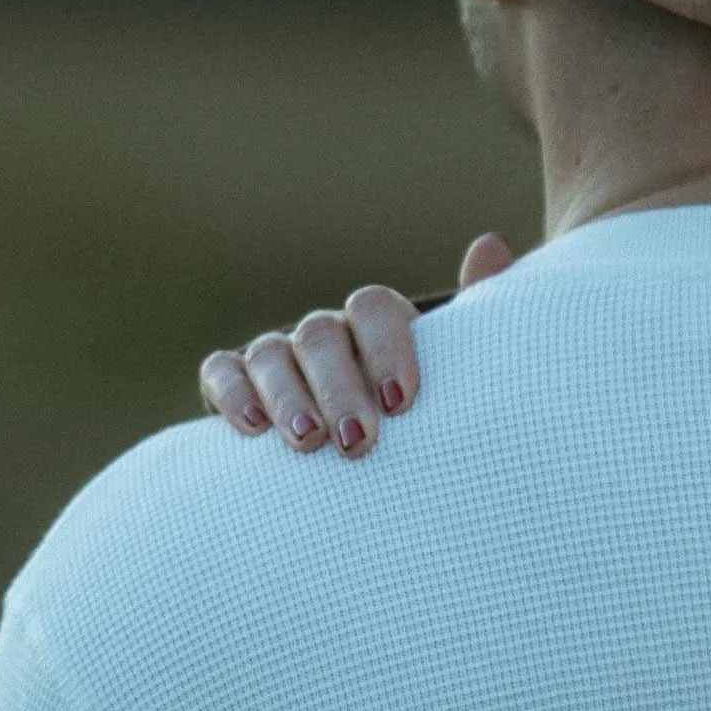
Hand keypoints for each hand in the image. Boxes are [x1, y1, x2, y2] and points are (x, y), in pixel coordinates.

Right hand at [197, 233, 515, 457]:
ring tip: (309, 443)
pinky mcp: (234, 383)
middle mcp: (324, 333)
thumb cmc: (419, 423)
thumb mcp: (453, 378)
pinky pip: (222, 372)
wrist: (368, 465)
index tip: (402, 403)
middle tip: (357, 441)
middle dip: (338, 388)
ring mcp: (276, 355)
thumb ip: (474, 323)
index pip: (373, 308)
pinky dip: (233, 393)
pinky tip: (252, 429)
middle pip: (322, 337)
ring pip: (272, 354)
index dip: (387, 349)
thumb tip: (488, 245)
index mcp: (374, 324)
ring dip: (288, 396)